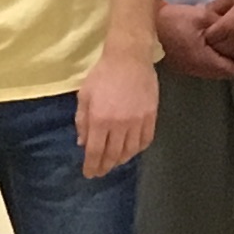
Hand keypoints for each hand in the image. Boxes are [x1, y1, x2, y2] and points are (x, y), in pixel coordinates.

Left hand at [76, 47, 158, 179]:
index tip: (89, 174)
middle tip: (100, 172)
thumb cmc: (102, 75)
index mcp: (100, 119)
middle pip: (113, 154)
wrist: (129, 59)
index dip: (92, 166)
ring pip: (131, 150)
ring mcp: (138, 121)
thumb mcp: (84, 96)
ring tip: (114, 162)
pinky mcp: (151, 116)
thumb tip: (83, 143)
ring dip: (121, 159)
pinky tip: (131, 150)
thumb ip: (82, 122)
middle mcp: (120, 124)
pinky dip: (138, 149)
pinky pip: (146, 140)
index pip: (96, 151)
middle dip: (106, 166)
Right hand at [153, 0, 233, 81]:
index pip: (233, 68)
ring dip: (225, 61)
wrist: (142, 24)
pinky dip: (213, 59)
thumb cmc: (172, 20)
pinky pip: (203, 65)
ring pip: (213, 69)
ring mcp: (186, 67)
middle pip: (224, 71)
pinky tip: (216, 48)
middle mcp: (196, 68)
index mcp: (203, 60)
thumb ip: (221, 24)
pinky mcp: (180, 63)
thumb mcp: (201, 16)